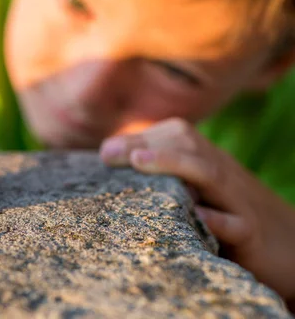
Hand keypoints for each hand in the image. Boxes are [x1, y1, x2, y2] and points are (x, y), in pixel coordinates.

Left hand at [100, 118, 294, 303]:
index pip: (175, 135)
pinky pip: (237, 224)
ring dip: (174, 164)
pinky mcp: (251, 234)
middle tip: (107, 154)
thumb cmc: (230, 215)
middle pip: (188, 145)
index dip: (140, 138)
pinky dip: (217, 218)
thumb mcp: (199, 190)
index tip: (105, 151)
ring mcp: (237, 201)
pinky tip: (197, 214)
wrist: (290, 246)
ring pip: (209, 173)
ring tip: (138, 162)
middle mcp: (221, 175)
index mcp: (207, 162)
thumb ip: (167, 174)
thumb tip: (112, 158)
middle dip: (146, 145)